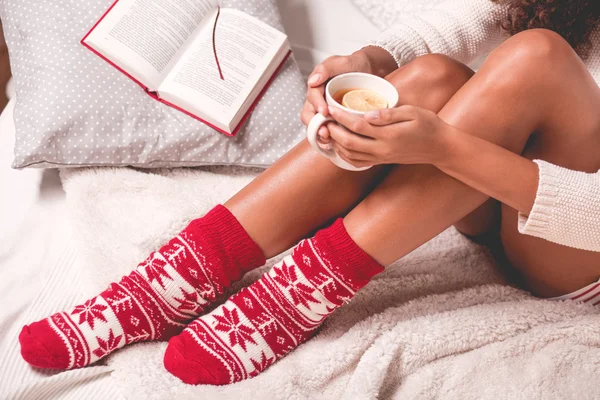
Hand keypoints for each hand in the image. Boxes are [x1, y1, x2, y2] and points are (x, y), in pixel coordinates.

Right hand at [300, 47, 396, 146]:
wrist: (368, 71)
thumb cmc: (354, 65)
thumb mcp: (341, 62)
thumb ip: (326, 68)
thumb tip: (313, 81)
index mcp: (317, 87)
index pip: (311, 98)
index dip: (316, 106)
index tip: (324, 112)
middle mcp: (319, 100)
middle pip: (309, 116)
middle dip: (315, 126)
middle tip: (325, 132)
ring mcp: (326, 111)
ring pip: (316, 125)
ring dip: (320, 135)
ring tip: (329, 141)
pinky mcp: (334, 119)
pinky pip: (328, 130)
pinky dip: (329, 138)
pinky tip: (335, 143)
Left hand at [326, 105, 451, 167]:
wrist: (440, 147)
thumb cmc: (429, 126)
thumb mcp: (413, 112)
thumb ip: (389, 113)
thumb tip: (368, 114)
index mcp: (390, 135)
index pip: (359, 127)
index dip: (342, 117)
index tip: (331, 107)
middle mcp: (383, 150)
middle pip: (350, 143)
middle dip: (334, 131)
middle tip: (325, 120)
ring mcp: (381, 158)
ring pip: (351, 155)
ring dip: (336, 144)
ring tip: (328, 131)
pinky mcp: (381, 161)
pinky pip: (358, 162)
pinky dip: (345, 155)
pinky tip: (339, 145)